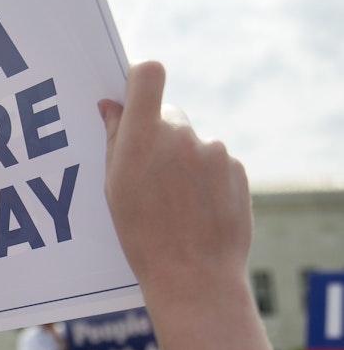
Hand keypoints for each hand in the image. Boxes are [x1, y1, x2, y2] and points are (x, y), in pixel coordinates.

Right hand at [98, 62, 250, 300]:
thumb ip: (115, 140)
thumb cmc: (143, 235)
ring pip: (192, 142)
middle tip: (147, 172)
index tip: (132, 93)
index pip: (148, 74)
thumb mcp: (115, 188)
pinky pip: (215, 162)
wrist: (194, 275)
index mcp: (144, 137)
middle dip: (157, 134)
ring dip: (182, 160)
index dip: (139, 78)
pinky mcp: (237, 169)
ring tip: (173, 202)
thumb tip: (112, 106)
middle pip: (168, 114)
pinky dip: (204, 179)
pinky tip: (195, 209)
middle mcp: (182, 135)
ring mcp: (214, 151)